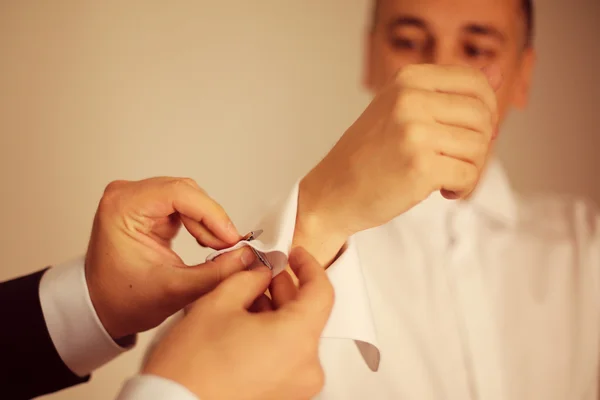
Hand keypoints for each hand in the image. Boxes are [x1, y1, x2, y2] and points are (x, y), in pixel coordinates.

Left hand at [85, 177, 254, 339]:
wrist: (102, 308)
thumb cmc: (123, 299)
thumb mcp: (175, 290)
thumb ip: (215, 273)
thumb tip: (247, 256)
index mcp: (122, 208)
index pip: (178, 194)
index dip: (211, 214)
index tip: (231, 237)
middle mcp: (126, 196)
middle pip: (185, 192)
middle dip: (212, 220)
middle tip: (230, 247)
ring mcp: (136, 199)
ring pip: (188, 197)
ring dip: (208, 222)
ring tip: (219, 249)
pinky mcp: (146, 207)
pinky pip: (183, 205)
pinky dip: (200, 223)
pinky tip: (207, 242)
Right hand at [142, 247, 333, 399]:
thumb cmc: (191, 369)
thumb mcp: (219, 303)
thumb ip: (249, 278)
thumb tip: (261, 273)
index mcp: (297, 339)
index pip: (321, 291)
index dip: (308, 266)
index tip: (296, 256)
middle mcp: (306, 367)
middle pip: (307, 314)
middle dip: (285, 289)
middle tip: (263, 273)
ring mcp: (296, 387)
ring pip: (295, 335)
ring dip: (276, 313)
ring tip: (246, 300)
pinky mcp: (283, 397)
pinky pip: (287, 357)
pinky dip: (273, 337)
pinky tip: (246, 326)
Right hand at [296, 64, 500, 261]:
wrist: (334, 190)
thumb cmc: (370, 153)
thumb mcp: (404, 110)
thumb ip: (449, 92)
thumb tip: (498, 73)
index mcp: (408, 79)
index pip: (474, 81)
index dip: (485, 109)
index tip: (469, 132)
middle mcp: (411, 100)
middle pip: (482, 115)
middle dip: (480, 143)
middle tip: (457, 159)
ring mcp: (414, 132)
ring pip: (480, 146)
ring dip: (470, 168)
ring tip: (446, 176)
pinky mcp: (419, 166)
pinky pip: (469, 175)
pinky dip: (462, 188)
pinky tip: (442, 191)